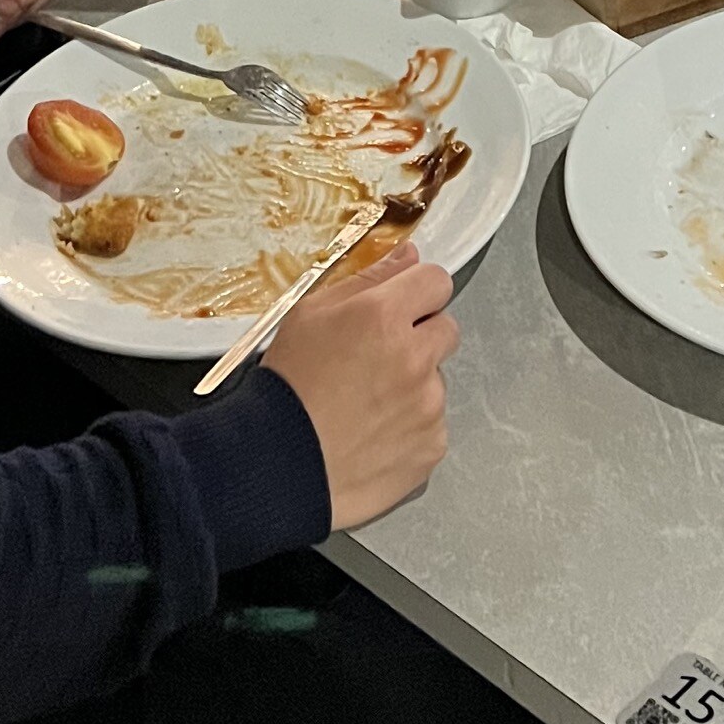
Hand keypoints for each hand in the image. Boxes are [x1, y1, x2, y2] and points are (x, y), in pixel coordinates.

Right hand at [263, 245, 457, 527]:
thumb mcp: (309, 315)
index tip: (404, 305)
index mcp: (383, 317)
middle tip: (378, 358)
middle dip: (420, 337)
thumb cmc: (287, 391)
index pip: (436, 281)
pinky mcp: (431, 446)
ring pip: (437, 380)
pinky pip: (433, 424)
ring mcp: (427, 406)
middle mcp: (413, 358)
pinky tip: (374, 432)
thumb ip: (367, 280)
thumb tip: (407, 258)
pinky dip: (411, 427)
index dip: (417, 291)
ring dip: (413, 385)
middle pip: (446, 328)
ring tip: (366, 403)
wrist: (277, 465)